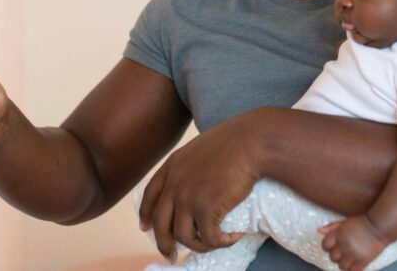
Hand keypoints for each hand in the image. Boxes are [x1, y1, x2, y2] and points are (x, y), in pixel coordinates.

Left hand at [138, 111, 261, 259]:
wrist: (250, 142)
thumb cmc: (234, 141)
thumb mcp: (201, 147)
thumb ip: (191, 165)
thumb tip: (196, 183)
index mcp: (173, 166)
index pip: (150, 195)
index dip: (146, 214)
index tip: (146, 228)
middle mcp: (175, 183)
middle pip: (160, 223)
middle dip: (164, 244)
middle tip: (172, 255)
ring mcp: (188, 197)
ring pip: (183, 236)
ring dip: (198, 245)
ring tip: (214, 242)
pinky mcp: (206, 209)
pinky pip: (208, 238)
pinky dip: (221, 242)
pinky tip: (233, 237)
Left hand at [319, 215, 389, 270]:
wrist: (379, 226)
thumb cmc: (361, 223)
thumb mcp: (344, 222)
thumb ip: (331, 227)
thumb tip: (318, 231)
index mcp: (339, 234)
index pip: (325, 245)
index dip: (327, 246)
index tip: (333, 246)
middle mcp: (344, 245)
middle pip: (332, 257)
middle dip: (336, 255)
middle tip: (343, 251)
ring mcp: (353, 254)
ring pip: (341, 266)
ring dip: (343, 263)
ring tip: (349, 257)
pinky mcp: (362, 261)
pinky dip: (352, 268)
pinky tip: (355, 263)